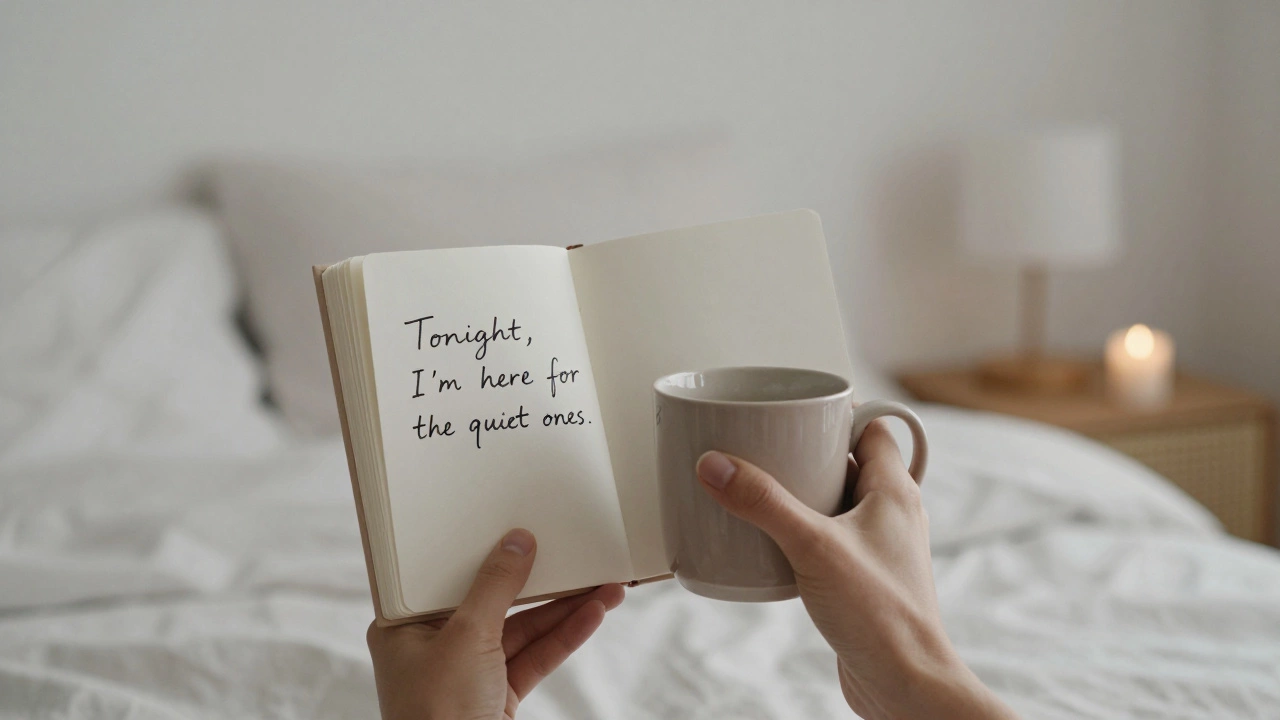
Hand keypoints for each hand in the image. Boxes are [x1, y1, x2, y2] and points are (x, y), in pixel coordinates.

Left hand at [366, 529, 624, 719]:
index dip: (486, 554)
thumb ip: (495, 587)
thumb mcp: (466, 636)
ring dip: (564, 610)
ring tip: (605, 586)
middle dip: (541, 583)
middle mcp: (435, 646)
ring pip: (523, 629)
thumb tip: (515, 544)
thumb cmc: (435, 715)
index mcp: (405, 627)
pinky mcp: (497, 693)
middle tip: (575, 556)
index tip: (521, 533)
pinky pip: (534, 656)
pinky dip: (564, 637)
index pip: (449, 577)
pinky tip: (592, 616)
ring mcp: (468, 671)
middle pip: (495, 601)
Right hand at [696, 422, 1017, 719]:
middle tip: (762, 450)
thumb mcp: (812, 546)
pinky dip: (800, 536)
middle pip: (846, 463)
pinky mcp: (862, 580)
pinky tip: (769, 546)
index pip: (872, 428)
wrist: (904, 683)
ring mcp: (878, 549)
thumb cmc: (882, 615)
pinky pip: (828, 541)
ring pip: (835, 504)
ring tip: (757, 493)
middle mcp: (891, 515)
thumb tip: (717, 465)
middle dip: (805, 455)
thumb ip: (763, 503)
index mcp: (894, 491)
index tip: (794, 412)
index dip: (836, 415)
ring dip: (800, 497)